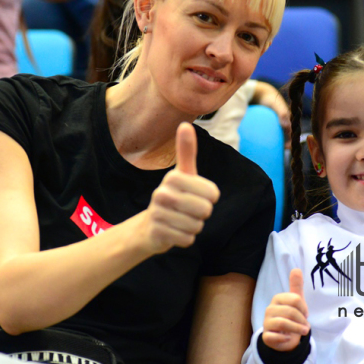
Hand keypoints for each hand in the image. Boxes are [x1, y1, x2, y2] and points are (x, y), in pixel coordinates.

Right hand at [145, 123, 219, 252]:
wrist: (150, 226)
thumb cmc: (174, 195)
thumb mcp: (183, 173)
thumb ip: (186, 151)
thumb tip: (185, 124)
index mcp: (173, 178)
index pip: (212, 194)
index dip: (210, 198)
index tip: (197, 195)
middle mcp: (162, 194)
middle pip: (205, 210)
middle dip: (202, 214)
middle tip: (189, 210)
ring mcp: (158, 214)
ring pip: (197, 226)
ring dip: (193, 226)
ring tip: (181, 220)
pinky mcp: (158, 234)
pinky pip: (188, 239)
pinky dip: (186, 238)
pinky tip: (175, 231)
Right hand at [262, 268, 309, 351]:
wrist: (282, 336)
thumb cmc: (290, 316)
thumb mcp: (295, 302)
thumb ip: (296, 286)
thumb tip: (296, 269)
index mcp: (278, 299)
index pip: (295, 299)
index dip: (304, 308)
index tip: (305, 314)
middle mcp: (270, 309)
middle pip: (291, 312)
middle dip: (302, 320)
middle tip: (306, 326)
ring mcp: (266, 322)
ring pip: (283, 324)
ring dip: (297, 329)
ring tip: (303, 332)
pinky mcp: (266, 336)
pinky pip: (275, 337)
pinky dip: (285, 339)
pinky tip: (288, 338)